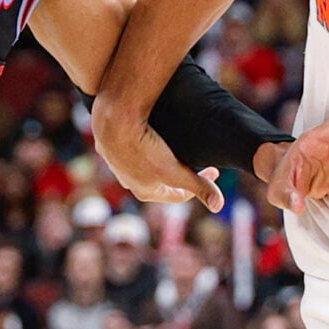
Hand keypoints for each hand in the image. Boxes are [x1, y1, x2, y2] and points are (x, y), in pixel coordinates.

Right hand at [91, 99, 227, 210]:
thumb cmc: (144, 149)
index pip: (179, 195)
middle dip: (178, 172)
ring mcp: (117, 164)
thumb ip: (198, 187)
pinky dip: (143, 143)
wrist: (114, 122)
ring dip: (158, 158)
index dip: (201, 184)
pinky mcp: (109, 145)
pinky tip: (151, 132)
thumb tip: (218, 206)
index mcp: (146, 192)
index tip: (214, 170)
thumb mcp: (176, 171)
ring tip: (173, 147)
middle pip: (160, 181)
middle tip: (194, 160)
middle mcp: (129, 181)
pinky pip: (131, 146)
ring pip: (143, 164)